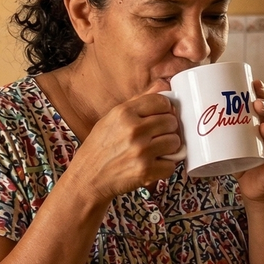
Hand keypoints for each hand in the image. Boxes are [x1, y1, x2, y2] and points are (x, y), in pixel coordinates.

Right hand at [70, 81, 181, 201]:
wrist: (87, 177)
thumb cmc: (99, 148)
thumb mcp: (111, 118)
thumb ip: (138, 102)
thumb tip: (163, 86)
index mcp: (124, 113)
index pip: (161, 101)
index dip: (165, 109)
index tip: (162, 116)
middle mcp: (133, 129)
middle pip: (172, 121)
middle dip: (168, 129)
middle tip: (158, 136)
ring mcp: (141, 151)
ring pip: (175, 142)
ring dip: (169, 148)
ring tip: (156, 151)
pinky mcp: (146, 171)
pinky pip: (171, 165)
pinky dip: (165, 167)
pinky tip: (153, 165)